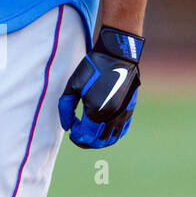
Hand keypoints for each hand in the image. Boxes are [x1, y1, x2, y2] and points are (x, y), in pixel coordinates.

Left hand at [58, 24, 142, 148]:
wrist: (117, 55)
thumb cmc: (93, 67)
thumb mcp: (73, 85)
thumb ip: (66, 108)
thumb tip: (67, 127)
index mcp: (96, 112)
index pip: (85, 136)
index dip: (76, 136)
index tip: (72, 129)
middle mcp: (111, 117)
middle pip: (98, 141)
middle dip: (86, 141)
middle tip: (78, 135)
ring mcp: (123, 114)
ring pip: (112, 138)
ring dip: (99, 140)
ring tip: (90, 133)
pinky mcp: (130, 109)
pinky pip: (122, 130)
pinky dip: (112, 134)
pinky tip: (104, 129)